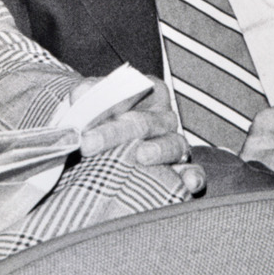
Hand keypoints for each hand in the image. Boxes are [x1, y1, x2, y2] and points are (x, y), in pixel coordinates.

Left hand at [76, 76, 203, 194]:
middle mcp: (164, 117)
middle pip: (143, 122)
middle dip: (113, 133)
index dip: (107, 103)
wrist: (109, 141)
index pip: (131, 92)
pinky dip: (194, 176)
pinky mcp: (183, 168)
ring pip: (172, 144)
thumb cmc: (103, 118)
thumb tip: (79, 95)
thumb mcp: (95, 101)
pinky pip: (194, 171)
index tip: (84, 117)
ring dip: (157, 150)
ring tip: (141, 156)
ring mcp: (175, 142)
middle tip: (87, 144)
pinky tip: (188, 183)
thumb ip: (88, 95)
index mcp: (148, 91)